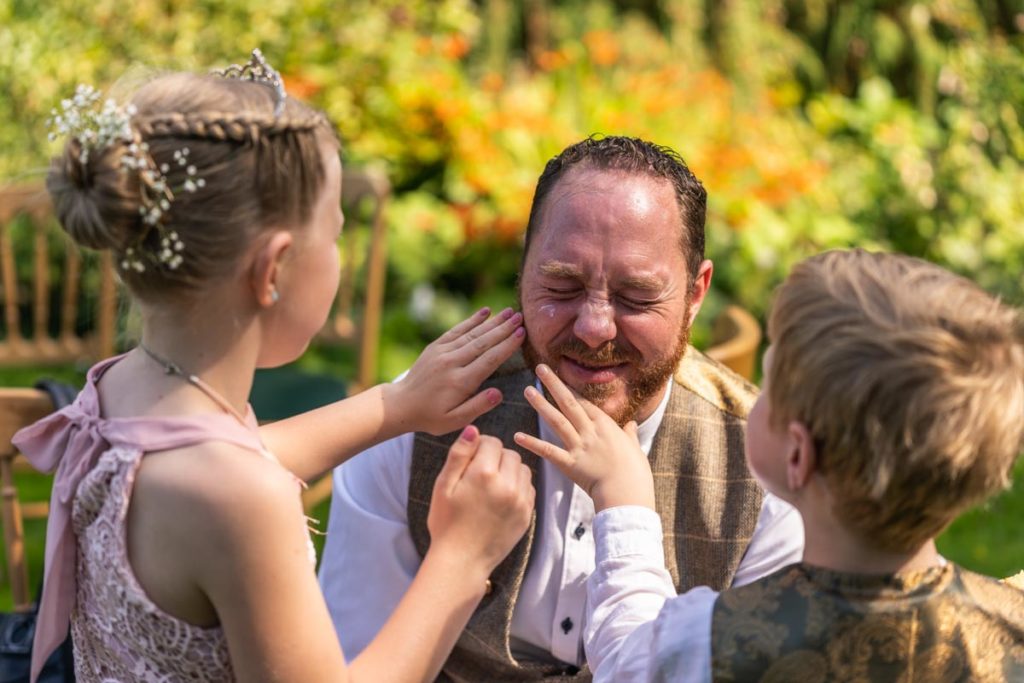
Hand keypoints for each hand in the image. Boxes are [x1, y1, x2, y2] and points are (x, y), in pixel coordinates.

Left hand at [389, 307, 524, 435]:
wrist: (400, 405)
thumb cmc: (431, 417)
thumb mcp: (454, 421)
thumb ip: (477, 406)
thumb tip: (499, 393)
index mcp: (460, 382)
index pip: (489, 360)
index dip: (507, 346)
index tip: (522, 334)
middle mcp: (451, 363)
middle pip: (483, 342)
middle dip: (504, 329)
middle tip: (521, 318)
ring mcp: (442, 352)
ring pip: (472, 334)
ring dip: (492, 322)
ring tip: (509, 312)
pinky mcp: (435, 347)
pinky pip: (457, 330)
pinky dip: (471, 320)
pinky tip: (485, 311)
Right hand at [427, 426, 534, 573]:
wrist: (461, 561)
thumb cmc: (446, 523)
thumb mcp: (443, 485)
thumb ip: (459, 454)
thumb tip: (474, 429)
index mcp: (484, 474)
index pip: (491, 442)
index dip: (478, 448)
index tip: (469, 462)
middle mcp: (507, 484)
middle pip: (510, 453)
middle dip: (495, 458)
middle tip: (479, 474)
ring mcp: (520, 501)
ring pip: (522, 469)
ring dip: (509, 470)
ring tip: (491, 486)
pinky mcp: (527, 515)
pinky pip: (528, 488)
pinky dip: (517, 487)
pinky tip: (500, 498)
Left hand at [513, 364, 654, 511]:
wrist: (628, 495)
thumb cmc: (635, 473)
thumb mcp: (634, 448)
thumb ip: (629, 434)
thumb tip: (631, 425)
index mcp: (606, 426)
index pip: (584, 402)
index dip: (570, 387)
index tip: (558, 375)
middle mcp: (591, 432)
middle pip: (569, 403)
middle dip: (554, 384)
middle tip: (540, 368)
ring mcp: (579, 447)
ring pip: (557, 421)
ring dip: (541, 405)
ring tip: (528, 391)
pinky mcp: (570, 465)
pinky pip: (549, 452)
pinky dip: (533, 444)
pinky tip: (517, 436)